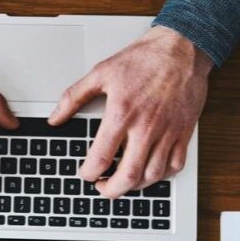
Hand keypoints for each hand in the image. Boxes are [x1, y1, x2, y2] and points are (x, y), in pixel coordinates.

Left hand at [49, 26, 211, 197]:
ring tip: (123, 181)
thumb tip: (55, 117)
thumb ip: (74, 97)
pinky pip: (175, 166)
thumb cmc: (144, 59)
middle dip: (110, 190)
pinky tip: (150, 172)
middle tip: (102, 187)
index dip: (88, 174)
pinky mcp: (183, 132)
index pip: (100, 158)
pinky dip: (161, 176)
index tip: (85, 174)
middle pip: (128, 176)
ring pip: (152, 176)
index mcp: (121, 114)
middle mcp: (146, 127)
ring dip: (135, 186)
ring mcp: (167, 132)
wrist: (182, 49)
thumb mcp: (102, 72)